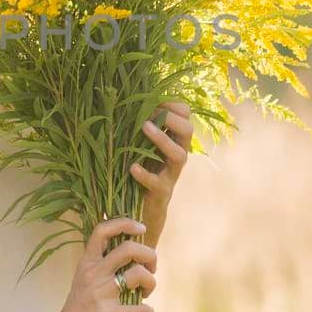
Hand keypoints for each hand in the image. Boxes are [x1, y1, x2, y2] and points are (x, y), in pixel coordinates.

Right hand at [44, 216, 157, 311]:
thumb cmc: (80, 310)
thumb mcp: (85, 280)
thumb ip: (104, 265)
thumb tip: (137, 253)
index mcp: (87, 263)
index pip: (102, 230)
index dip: (125, 223)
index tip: (140, 228)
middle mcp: (93, 274)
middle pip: (129, 248)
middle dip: (149, 255)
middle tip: (150, 268)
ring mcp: (100, 294)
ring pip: (138, 274)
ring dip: (151, 283)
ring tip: (145, 293)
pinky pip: (142, 308)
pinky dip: (148, 311)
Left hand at [131, 99, 193, 244]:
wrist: (140, 212)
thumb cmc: (137, 172)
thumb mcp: (138, 147)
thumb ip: (138, 127)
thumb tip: (123, 99)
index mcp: (173, 141)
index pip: (185, 115)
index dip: (172, 105)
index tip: (154, 99)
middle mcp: (176, 156)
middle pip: (188, 131)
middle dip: (172, 118)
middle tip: (152, 112)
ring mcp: (171, 175)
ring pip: (180, 155)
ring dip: (163, 139)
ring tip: (144, 127)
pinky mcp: (161, 193)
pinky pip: (158, 183)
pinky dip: (145, 174)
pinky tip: (133, 167)